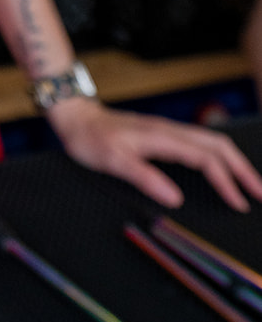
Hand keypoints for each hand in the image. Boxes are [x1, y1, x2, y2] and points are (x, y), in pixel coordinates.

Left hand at [47, 96, 261, 211]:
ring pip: (212, 142)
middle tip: (261, 194)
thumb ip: (144, 177)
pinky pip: (201, 144)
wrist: (77, 118)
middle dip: (243, 169)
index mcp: (162, 137)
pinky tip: (223, 170)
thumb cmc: (90, 139)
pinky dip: (219, 158)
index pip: (206, 158)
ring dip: (234, 162)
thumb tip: (175, 199)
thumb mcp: (112, 161)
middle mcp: (170, 131)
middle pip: (219, 145)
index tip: (239, 203)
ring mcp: (168, 131)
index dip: (226, 181)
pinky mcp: (164, 135)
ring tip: (251, 185)